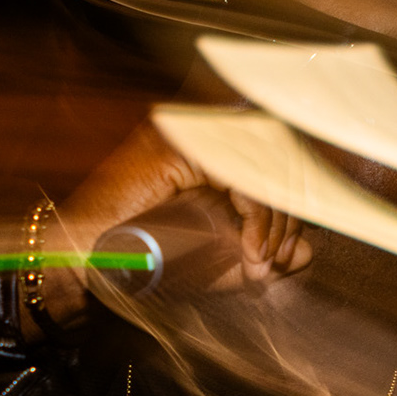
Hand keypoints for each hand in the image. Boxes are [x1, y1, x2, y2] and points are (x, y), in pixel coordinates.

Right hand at [34, 120, 312, 330]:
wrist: (88, 264)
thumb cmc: (142, 261)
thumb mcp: (217, 260)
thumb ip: (260, 252)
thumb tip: (308, 251)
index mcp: (214, 152)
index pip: (275, 160)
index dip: (293, 207)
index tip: (288, 253)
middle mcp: (204, 132)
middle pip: (277, 157)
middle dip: (291, 216)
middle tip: (281, 258)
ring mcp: (189, 132)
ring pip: (266, 164)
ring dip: (276, 221)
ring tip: (261, 260)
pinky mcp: (179, 143)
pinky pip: (245, 174)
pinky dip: (258, 218)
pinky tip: (250, 249)